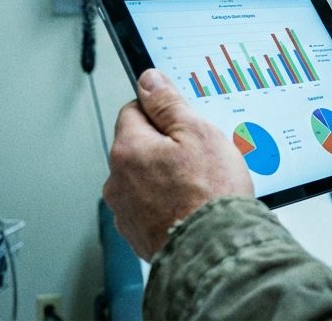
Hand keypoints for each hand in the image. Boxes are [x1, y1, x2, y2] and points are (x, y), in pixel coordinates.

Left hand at [103, 69, 253, 259]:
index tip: (182, 120)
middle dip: (165, 147)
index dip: (162, 111)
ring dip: (165, 177)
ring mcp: (125, 211)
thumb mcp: (197, 132)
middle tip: (199, 156)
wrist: (214, 250)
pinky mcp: (137, 235)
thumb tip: (149, 81)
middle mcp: (117, 181)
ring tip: (199, 186)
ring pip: (144, 178)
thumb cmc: (209, 194)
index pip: (134, 110)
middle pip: (139, 146)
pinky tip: (192, 206)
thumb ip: (168, 103)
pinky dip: (167, 204)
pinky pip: (150, 207)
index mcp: (127, 149)